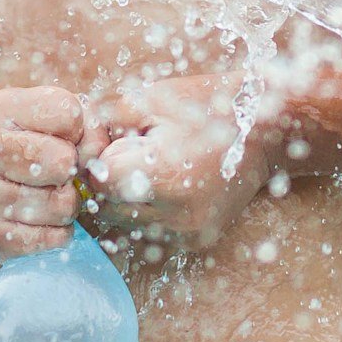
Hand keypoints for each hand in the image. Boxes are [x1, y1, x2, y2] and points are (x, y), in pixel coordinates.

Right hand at [0, 87, 82, 260]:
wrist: (21, 196)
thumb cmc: (53, 152)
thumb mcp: (75, 126)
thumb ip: (93, 132)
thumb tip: (93, 163)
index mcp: (0, 107)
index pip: (67, 114)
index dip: (80, 132)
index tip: (66, 139)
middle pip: (61, 161)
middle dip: (73, 173)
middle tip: (59, 176)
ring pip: (58, 204)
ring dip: (67, 207)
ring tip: (51, 198)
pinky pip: (46, 238)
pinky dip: (58, 236)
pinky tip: (45, 224)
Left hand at [80, 73, 278, 250]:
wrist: (269, 131)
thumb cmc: (206, 106)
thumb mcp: (150, 99)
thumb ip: (103, 121)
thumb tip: (72, 145)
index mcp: (163, 177)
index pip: (99, 181)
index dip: (100, 158)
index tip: (119, 140)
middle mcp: (175, 215)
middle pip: (108, 208)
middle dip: (110, 181)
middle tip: (136, 151)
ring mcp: (187, 233)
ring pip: (125, 225)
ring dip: (125, 200)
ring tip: (151, 169)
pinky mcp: (197, 242)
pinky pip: (151, 233)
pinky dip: (149, 212)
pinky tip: (167, 186)